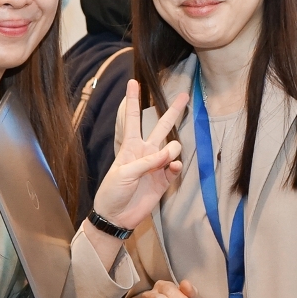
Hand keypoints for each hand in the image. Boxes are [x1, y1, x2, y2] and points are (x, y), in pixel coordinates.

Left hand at [90, 80, 187, 232]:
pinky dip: (176, 166)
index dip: (132, 100)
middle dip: (172, 111)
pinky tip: (174, 167)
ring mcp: (156, 166)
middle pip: (161, 126)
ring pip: (173, 147)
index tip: (133, 81)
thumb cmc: (112, 191)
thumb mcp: (124, 173)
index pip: (132, 119)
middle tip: (184, 95)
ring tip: (169, 156)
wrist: (116, 216)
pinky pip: (175, 168)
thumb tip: (171, 153)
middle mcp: (145, 152)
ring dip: (173, 149)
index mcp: (130, 147)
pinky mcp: (164, 181)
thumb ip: (148, 162)